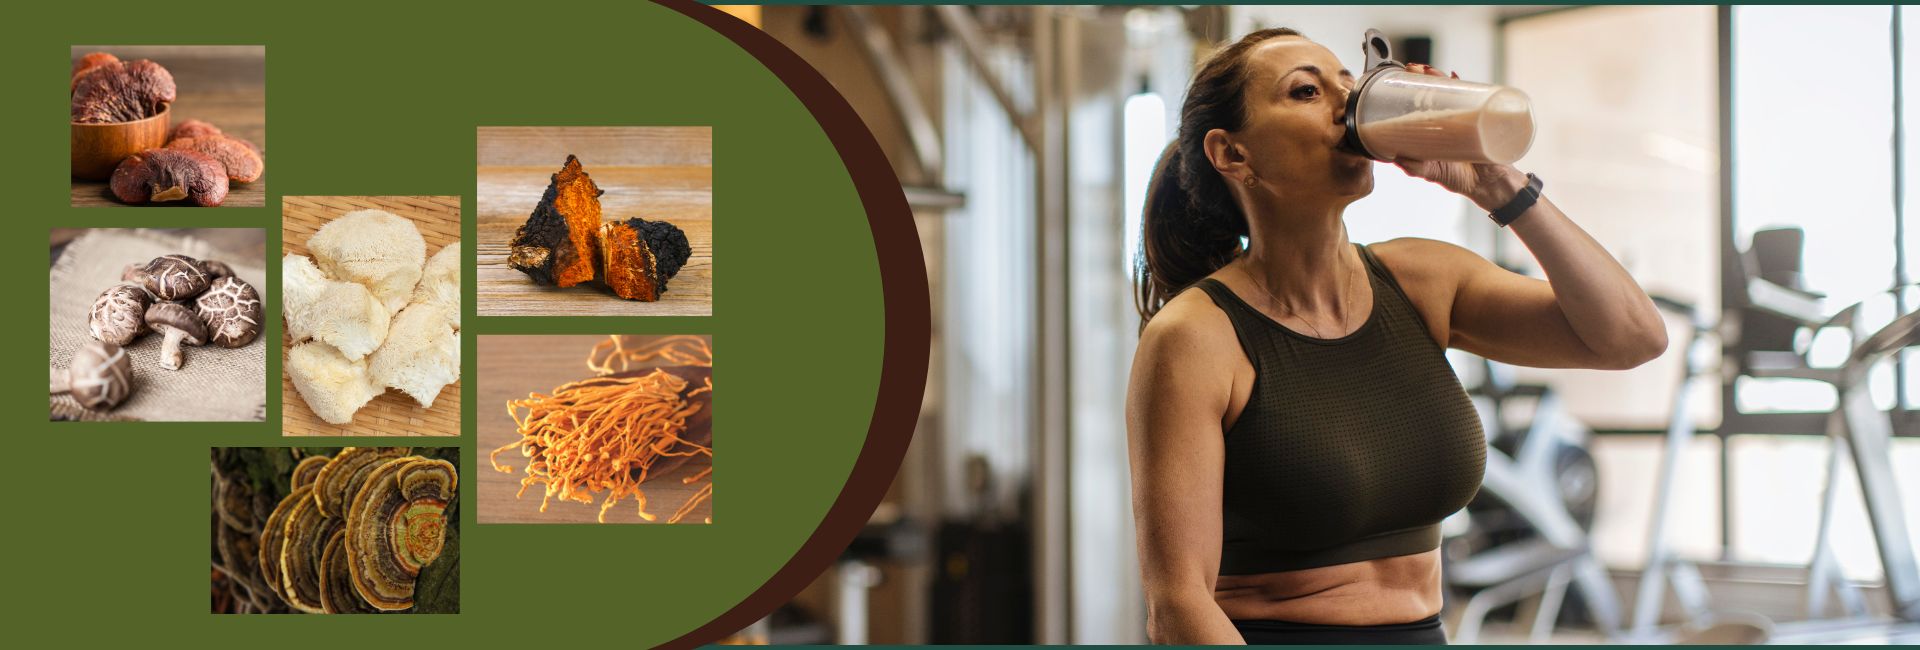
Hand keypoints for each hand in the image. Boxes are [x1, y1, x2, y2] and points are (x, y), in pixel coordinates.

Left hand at [1389, 63, 1528, 210]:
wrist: (1488, 185)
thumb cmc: (1458, 177)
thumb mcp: (1432, 172)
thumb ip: (1415, 167)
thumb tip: (1394, 157)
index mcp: (1434, 129)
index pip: (1420, 104)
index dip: (1410, 91)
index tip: (1398, 80)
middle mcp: (1449, 119)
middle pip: (1435, 92)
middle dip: (1424, 78)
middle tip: (1414, 68)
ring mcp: (1466, 117)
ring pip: (1452, 91)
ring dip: (1441, 78)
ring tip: (1430, 71)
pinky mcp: (1482, 119)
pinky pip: (1475, 98)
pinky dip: (1466, 87)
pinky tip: (1456, 79)